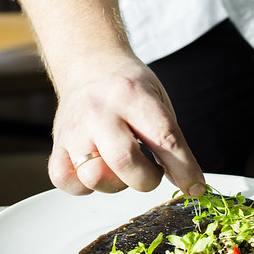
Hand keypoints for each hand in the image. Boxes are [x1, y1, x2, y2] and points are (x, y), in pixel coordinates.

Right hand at [48, 55, 205, 196]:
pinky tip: (98, 170)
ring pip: (94, 177)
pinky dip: (85, 186)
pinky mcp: (57, 145)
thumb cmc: (129, 89)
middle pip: (125, 161)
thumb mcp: (158, 102)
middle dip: (147, 179)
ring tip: (121, 168)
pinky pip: (67, 181)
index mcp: (133, 95)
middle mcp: (100, 112)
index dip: (184, 169)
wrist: (89, 65)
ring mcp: (74, 129)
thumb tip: (189, 185)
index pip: (164, 138)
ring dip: (116, 184)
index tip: (195, 187)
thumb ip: (171, 142)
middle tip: (152, 171)